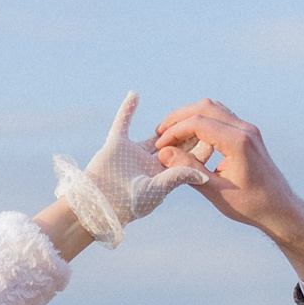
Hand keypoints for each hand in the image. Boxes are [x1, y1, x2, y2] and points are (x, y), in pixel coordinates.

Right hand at [51, 91, 205, 248]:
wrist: (96, 210)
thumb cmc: (128, 209)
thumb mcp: (157, 193)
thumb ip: (177, 177)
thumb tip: (201, 170)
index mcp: (166, 174)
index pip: (187, 152)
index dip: (196, 142)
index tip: (207, 138)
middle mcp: (154, 163)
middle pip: (177, 140)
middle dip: (188, 129)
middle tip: (200, 121)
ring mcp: (135, 153)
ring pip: (157, 133)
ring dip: (170, 123)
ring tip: (182, 114)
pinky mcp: (115, 145)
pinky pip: (122, 124)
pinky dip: (127, 110)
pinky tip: (134, 95)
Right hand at [150, 98, 303, 281]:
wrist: (279, 208)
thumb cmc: (250, 205)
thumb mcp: (215, 191)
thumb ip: (188, 170)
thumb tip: (163, 153)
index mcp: (238, 142)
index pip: (198, 123)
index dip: (174, 132)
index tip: (159, 146)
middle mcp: (245, 130)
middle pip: (205, 107)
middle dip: (178, 118)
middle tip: (160, 133)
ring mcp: (249, 129)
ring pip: (213, 108)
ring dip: (190, 117)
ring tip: (172, 135)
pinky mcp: (248, 134)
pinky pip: (221, 118)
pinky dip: (203, 122)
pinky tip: (191, 140)